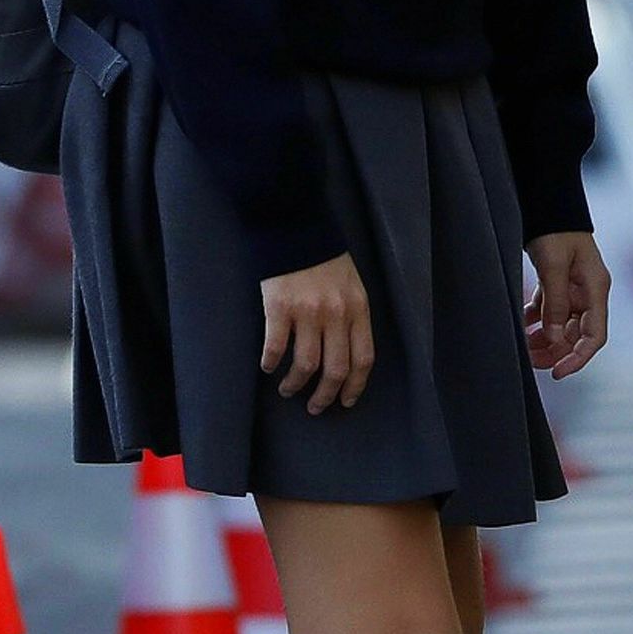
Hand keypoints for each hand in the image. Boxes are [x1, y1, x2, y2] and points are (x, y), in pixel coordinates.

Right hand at [261, 252, 373, 414]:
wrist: (295, 226)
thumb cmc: (325, 259)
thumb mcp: (351, 285)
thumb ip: (351, 316)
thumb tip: (346, 354)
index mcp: (358, 308)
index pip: (363, 358)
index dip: (355, 386)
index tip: (345, 401)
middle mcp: (336, 313)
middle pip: (336, 369)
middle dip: (326, 396)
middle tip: (316, 407)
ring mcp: (308, 311)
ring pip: (306, 364)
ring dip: (297, 384)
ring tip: (289, 389)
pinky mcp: (279, 308)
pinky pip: (276, 347)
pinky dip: (271, 363)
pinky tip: (269, 367)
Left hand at [525, 231, 609, 377]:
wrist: (547, 199)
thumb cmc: (555, 229)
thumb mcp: (553, 266)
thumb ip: (555, 303)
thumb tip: (554, 338)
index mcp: (596, 288)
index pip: (595, 336)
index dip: (578, 358)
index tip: (557, 373)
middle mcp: (588, 292)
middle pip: (576, 335)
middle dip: (555, 351)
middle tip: (530, 360)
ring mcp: (574, 288)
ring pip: (561, 326)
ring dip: (544, 339)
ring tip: (522, 345)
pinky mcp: (558, 282)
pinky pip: (549, 311)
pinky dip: (536, 321)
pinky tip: (521, 324)